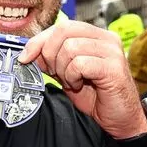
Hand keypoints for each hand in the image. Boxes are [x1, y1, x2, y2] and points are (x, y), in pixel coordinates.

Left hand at [19, 20, 146, 138]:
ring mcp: (112, 52)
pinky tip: (79, 85)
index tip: (26, 57)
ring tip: (72, 82)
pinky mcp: (114, 67)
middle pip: (64, 31)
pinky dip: (72, 76)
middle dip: (50, 54)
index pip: (62, 26)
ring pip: (70, 48)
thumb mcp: (67, 75)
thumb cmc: (97, 98)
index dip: (39, 40)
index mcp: (96, 36)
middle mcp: (107, 39)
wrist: (120, 120)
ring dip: (63, 69)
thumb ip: (52, 61)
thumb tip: (29, 53)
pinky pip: (80, 64)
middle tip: (56, 74)